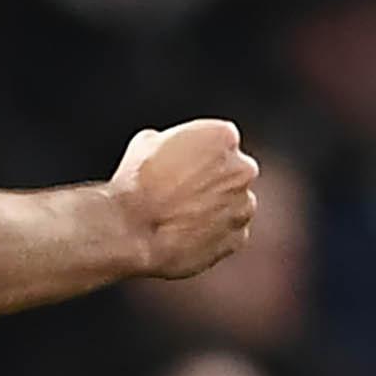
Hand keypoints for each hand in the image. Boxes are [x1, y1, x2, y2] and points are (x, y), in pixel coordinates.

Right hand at [112, 119, 259, 279]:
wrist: (133, 232)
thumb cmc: (137, 185)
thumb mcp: (145, 143)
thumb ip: (171, 142)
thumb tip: (167, 150)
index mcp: (223, 137)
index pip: (220, 140)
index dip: (200, 153)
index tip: (185, 164)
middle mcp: (241, 170)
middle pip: (233, 171)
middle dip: (213, 179)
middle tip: (183, 190)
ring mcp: (243, 206)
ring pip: (234, 204)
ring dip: (216, 207)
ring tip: (182, 215)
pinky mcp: (238, 238)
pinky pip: (230, 233)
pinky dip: (214, 233)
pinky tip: (187, 233)